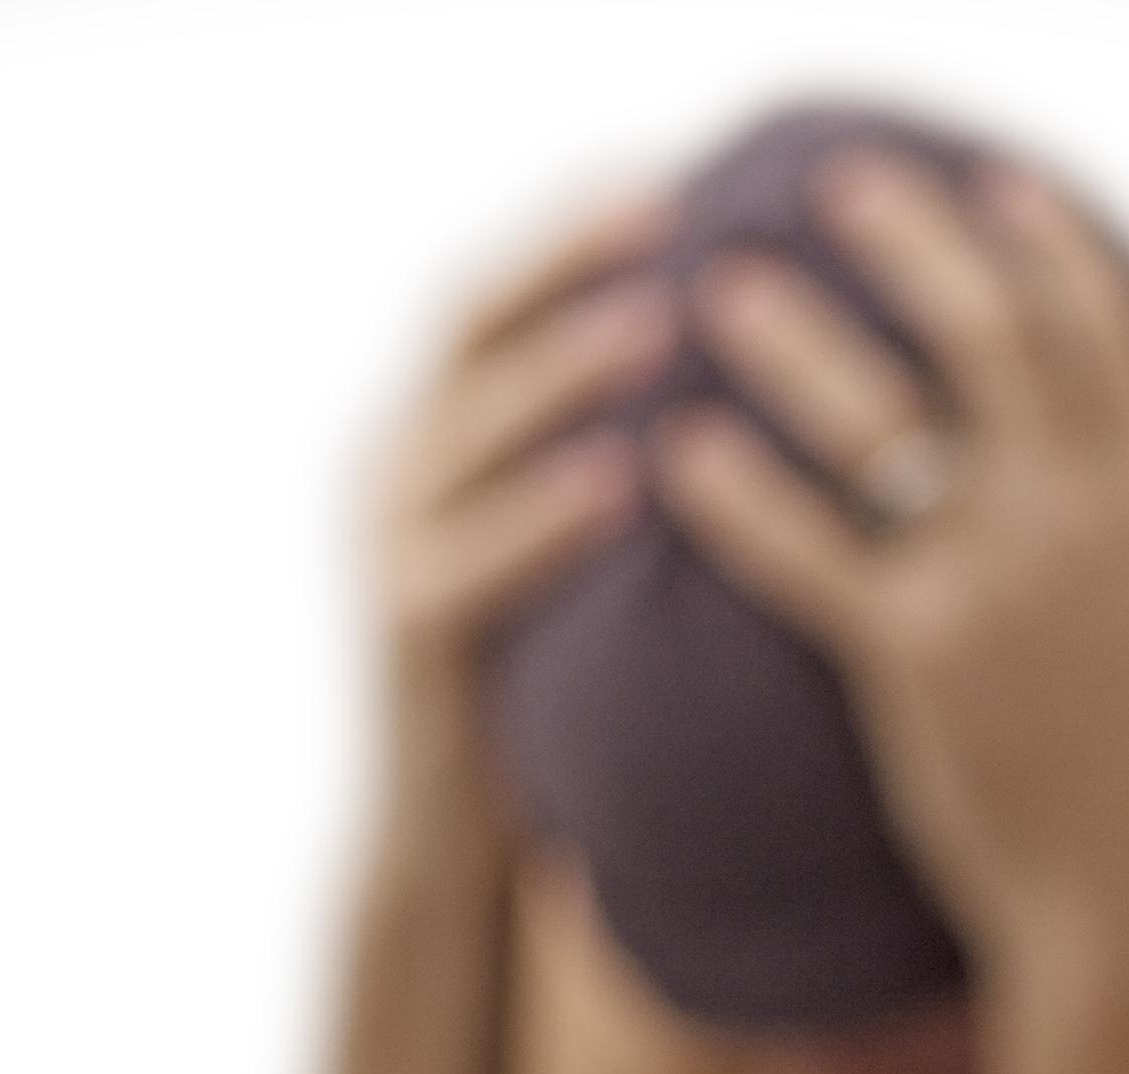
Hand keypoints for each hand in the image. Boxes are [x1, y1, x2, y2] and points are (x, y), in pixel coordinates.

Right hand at [357, 184, 675, 903]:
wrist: (447, 841)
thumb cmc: (546, 678)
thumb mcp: (572, 547)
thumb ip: (617, 453)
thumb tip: (746, 358)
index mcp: (431, 428)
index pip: (491, 293)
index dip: (567, 227)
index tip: (670, 177)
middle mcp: (390, 466)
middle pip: (463, 325)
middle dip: (562, 261)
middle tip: (669, 216)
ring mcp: (382, 548)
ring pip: (462, 433)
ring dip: (560, 374)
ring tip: (657, 326)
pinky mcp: (401, 637)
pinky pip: (467, 562)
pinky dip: (542, 518)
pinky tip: (624, 488)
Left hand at [652, 153, 1128, 974]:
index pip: (1101, 331)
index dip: (1049, 247)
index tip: (995, 189)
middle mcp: (1074, 519)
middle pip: (982, 333)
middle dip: (907, 242)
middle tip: (837, 189)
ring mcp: (990, 582)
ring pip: (875, 424)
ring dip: (792, 342)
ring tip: (722, 291)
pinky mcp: (911, 657)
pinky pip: (805, 554)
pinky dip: (738, 498)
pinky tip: (679, 455)